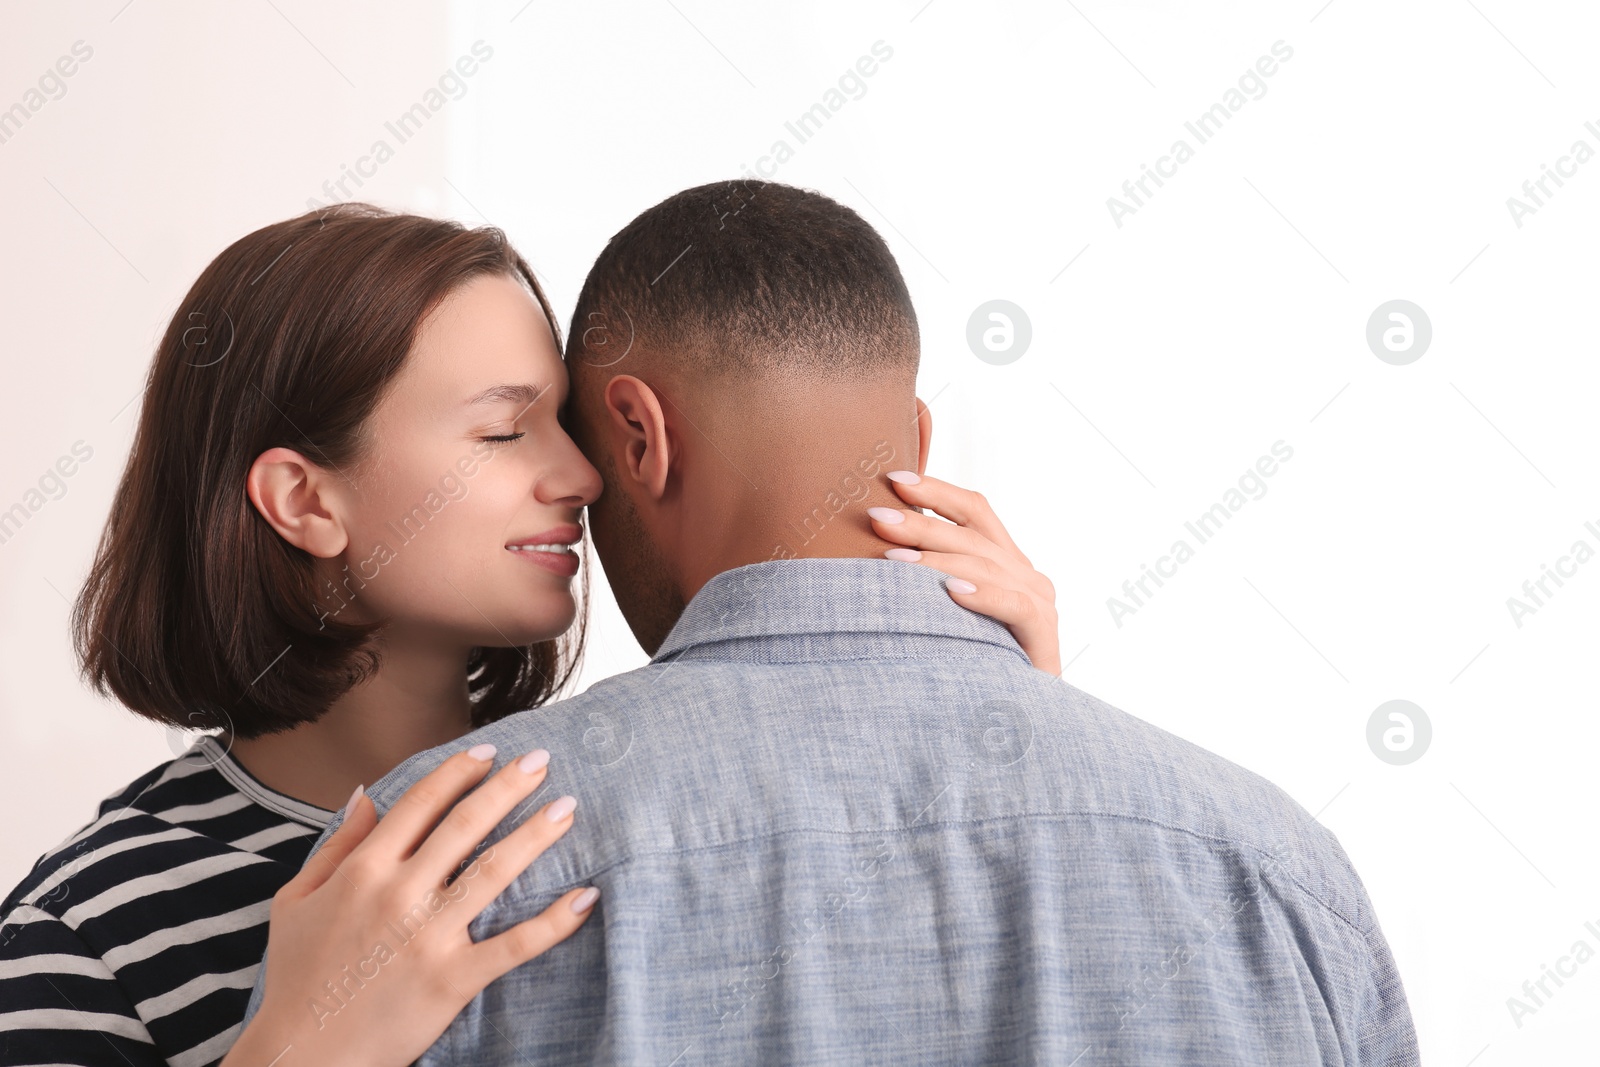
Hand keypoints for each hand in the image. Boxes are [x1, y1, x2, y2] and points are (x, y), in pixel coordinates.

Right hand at [224, 744, 595, 1066]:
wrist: (302, 1055)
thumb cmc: (297, 977)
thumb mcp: (296, 901)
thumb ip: (335, 844)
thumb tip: (365, 793)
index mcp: (361, 871)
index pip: (419, 805)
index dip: (457, 772)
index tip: (488, 751)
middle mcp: (398, 895)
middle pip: (464, 826)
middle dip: (507, 787)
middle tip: (542, 760)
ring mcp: (428, 938)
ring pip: (493, 872)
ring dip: (535, 836)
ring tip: (568, 808)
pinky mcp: (452, 980)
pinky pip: (513, 945)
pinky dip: (553, 922)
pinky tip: (585, 897)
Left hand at [867, 472, 1060, 675]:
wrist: (1019, 721)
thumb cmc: (969, 667)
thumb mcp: (943, 614)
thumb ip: (924, 582)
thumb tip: (869, 550)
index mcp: (1004, 562)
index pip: (974, 512)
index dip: (936, 492)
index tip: (893, 479)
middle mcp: (1026, 575)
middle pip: (972, 535)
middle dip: (921, 523)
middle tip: (876, 517)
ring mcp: (1039, 602)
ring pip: (986, 566)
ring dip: (937, 560)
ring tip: (893, 559)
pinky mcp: (1045, 636)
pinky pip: (1014, 607)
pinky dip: (982, 596)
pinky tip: (950, 592)